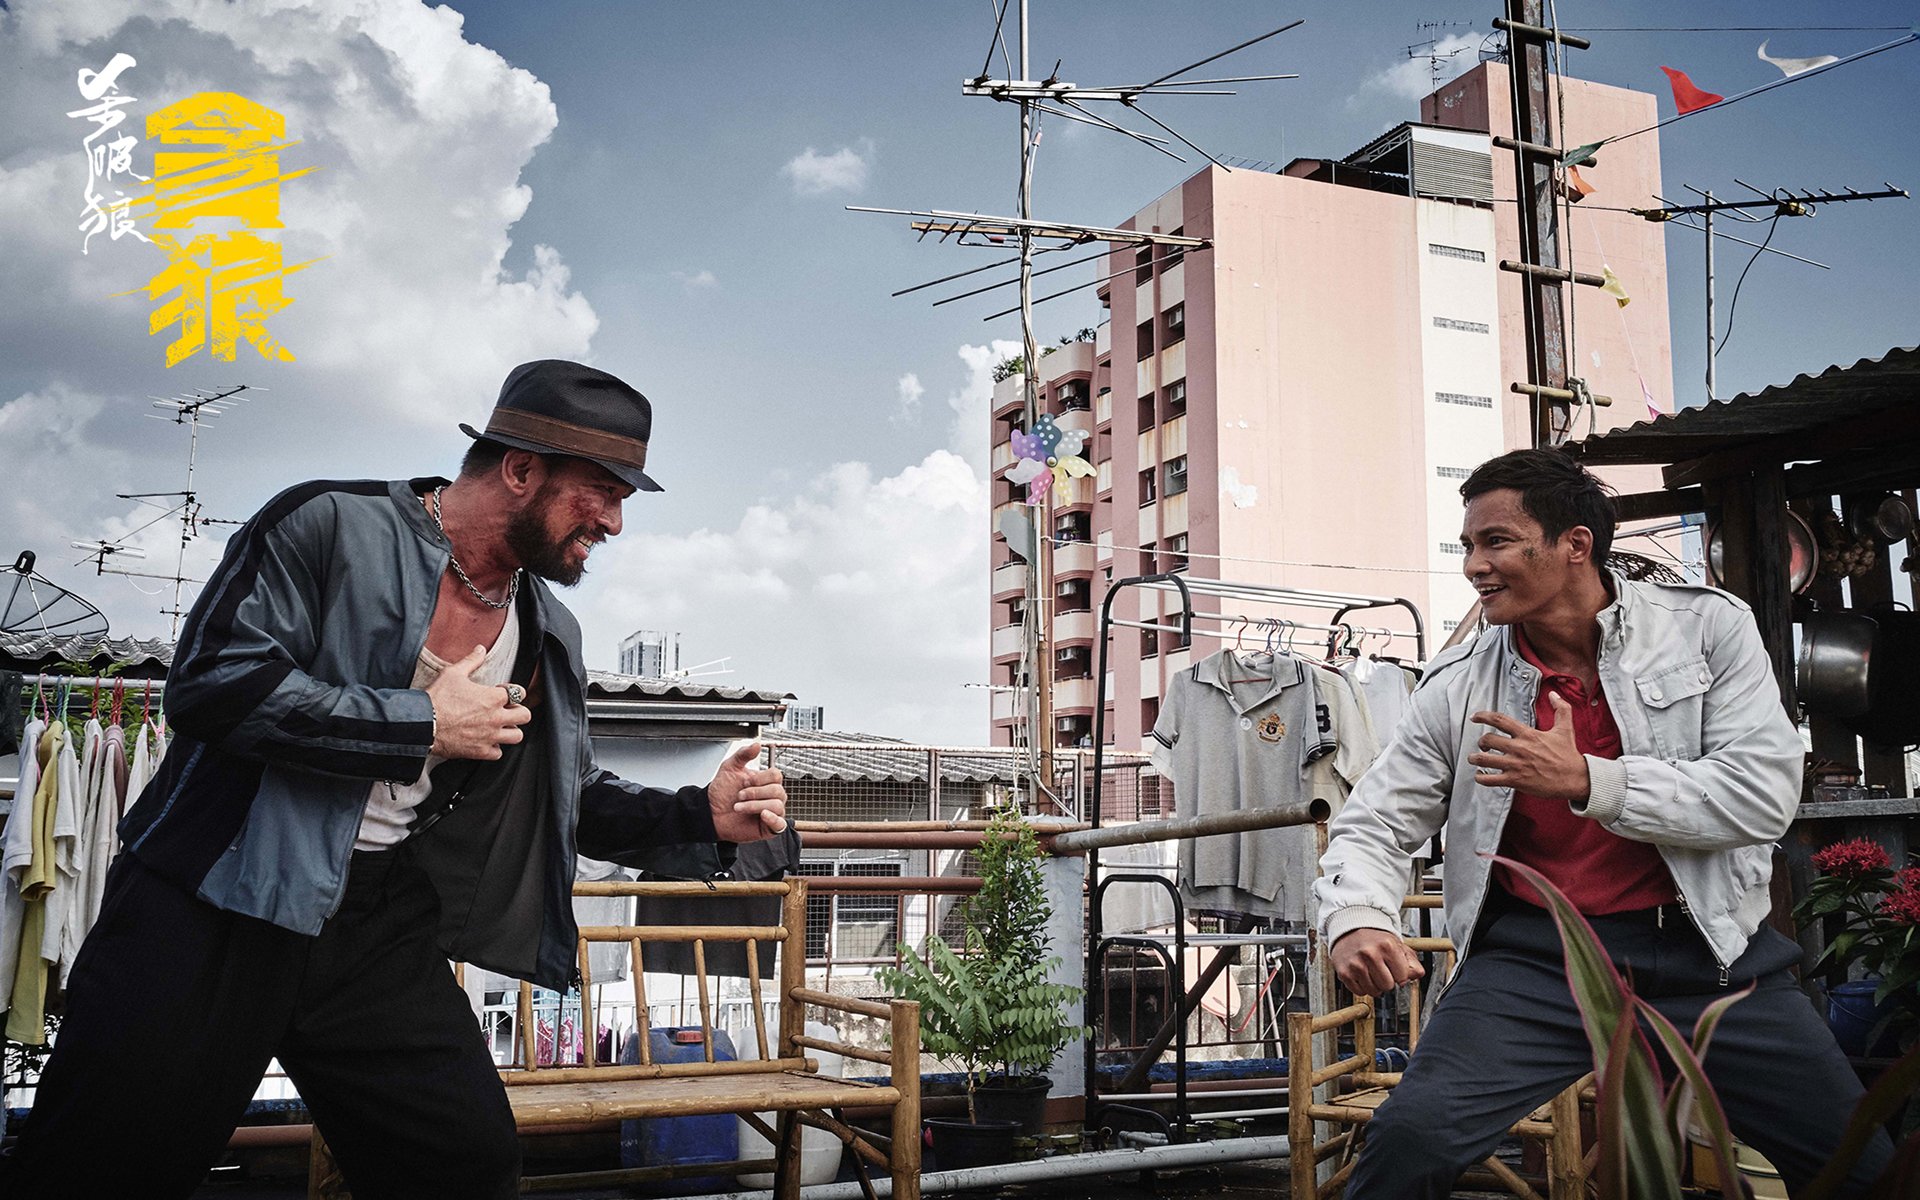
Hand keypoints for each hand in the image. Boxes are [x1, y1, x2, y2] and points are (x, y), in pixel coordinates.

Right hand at [424, 646, 530, 760]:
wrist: (422, 724)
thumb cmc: (437, 699)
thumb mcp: (454, 673)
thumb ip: (471, 661)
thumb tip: (480, 649)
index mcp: (493, 697)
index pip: (520, 693)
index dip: (514, 692)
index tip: (505, 694)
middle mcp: (496, 717)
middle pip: (525, 716)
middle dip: (518, 712)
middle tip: (508, 711)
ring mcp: (490, 736)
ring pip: (517, 736)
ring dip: (510, 731)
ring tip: (500, 727)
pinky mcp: (480, 751)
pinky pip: (498, 753)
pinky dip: (495, 748)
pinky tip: (486, 741)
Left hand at [707, 741, 787, 842]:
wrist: (710, 812)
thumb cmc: (721, 793)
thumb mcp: (729, 768)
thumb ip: (743, 754)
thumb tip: (757, 745)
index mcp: (765, 782)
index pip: (776, 776)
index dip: (760, 778)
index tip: (744, 782)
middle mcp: (771, 797)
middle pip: (778, 790)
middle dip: (755, 793)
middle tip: (739, 795)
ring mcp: (772, 812)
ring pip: (777, 805)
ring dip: (755, 805)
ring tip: (739, 807)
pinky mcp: (769, 828)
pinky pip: (780, 824)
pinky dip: (773, 818)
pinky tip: (762, 815)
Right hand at [1332, 928, 1424, 996]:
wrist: (1349, 931)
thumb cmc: (1374, 939)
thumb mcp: (1397, 945)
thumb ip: (1412, 962)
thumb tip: (1417, 975)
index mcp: (1387, 946)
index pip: (1403, 978)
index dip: (1400, 975)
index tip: (1394, 968)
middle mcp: (1370, 954)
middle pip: (1388, 986)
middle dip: (1387, 981)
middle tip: (1381, 970)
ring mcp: (1356, 964)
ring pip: (1374, 991)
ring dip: (1375, 985)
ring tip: (1371, 971)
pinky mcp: (1344, 973)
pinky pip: (1360, 992)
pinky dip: (1362, 987)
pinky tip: (1361, 974)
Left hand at [1468, 693, 1589, 799]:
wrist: (1575, 778)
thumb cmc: (1568, 755)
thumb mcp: (1565, 729)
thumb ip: (1561, 709)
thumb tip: (1554, 694)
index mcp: (1527, 734)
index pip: (1499, 720)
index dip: (1483, 716)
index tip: (1474, 717)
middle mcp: (1519, 748)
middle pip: (1488, 740)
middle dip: (1481, 742)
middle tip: (1482, 745)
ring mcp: (1515, 765)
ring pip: (1484, 760)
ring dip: (1475, 759)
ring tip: (1474, 759)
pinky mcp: (1515, 781)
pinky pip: (1490, 779)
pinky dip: (1481, 777)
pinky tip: (1481, 775)